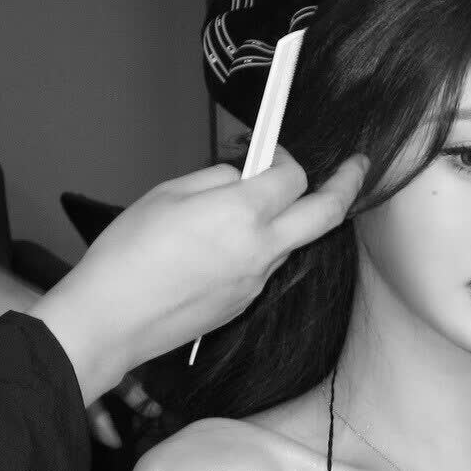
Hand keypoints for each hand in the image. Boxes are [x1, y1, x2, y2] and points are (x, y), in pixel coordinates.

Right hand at [28, 149, 367, 404]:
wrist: (112, 319)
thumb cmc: (128, 254)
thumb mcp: (169, 193)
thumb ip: (217, 178)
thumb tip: (244, 176)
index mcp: (244, 214)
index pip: (294, 177)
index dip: (287, 158)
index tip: (272, 151)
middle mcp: (262, 249)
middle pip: (326, 214)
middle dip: (347, 184)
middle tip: (357, 165)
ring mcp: (258, 281)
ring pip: (293, 242)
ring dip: (292, 219)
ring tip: (261, 206)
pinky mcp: (244, 303)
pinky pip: (266, 266)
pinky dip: (262, 247)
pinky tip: (226, 244)